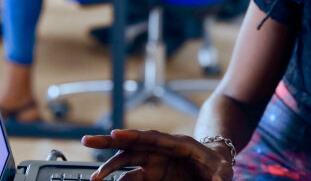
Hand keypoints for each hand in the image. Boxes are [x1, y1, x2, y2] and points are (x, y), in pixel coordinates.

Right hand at [82, 130, 233, 180]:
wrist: (215, 167)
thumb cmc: (219, 165)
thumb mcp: (224, 170)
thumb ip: (219, 175)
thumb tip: (217, 180)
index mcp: (178, 144)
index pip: (152, 137)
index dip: (134, 135)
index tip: (116, 134)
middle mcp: (161, 150)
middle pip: (132, 144)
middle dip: (109, 142)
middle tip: (87, 140)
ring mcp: (155, 162)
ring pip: (126, 161)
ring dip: (110, 168)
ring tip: (94, 179)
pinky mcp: (152, 174)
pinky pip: (131, 177)